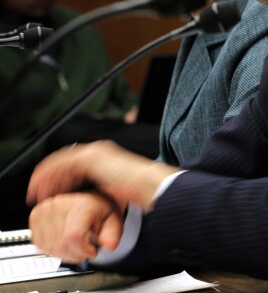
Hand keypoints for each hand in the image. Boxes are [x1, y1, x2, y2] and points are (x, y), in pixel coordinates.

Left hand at [27, 141, 178, 211]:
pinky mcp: (91, 158)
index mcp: (103, 157)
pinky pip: (63, 165)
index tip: (49, 192)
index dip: (58, 177)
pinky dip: (51, 178)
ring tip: (37, 194)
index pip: (73, 163)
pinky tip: (46, 191)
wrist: (147, 186)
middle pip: (63, 160)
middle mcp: (98, 151)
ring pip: (60, 161)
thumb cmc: (138, 191)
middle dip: (47, 177)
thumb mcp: (112, 191)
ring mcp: (94, 152)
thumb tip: (89, 200)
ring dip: (45, 178)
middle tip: (36, 192)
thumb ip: (98, 191)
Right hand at [29, 191, 123, 262]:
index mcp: (80, 204)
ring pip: (48, 246)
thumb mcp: (114, 221)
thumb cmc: (100, 209)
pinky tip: (63, 244)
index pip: (73, 236)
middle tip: (85, 251)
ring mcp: (45, 210)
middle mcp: (59, 204)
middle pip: (60, 244)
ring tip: (75, 247)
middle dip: (75, 254)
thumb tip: (109, 245)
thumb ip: (113, 235)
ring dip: (63, 254)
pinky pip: (39, 244)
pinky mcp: (35, 217)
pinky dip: (51, 249)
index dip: (83, 250)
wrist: (89, 199)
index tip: (92, 251)